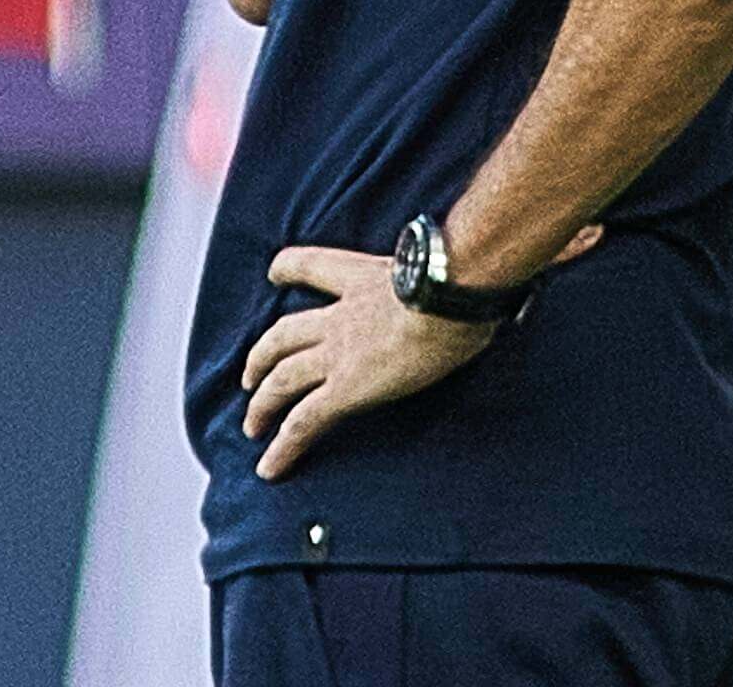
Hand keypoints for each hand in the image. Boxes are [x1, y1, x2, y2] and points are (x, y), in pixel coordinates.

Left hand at [243, 246, 495, 478]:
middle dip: (261, 357)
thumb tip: (481, 270)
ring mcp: (338, 354)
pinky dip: (282, 447)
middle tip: (251, 376)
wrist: (450, 291)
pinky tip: (269, 468)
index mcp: (365, 278)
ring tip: (251, 425)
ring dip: (262, 404)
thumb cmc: (463, 275)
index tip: (274, 272)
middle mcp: (341, 315)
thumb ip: (447, 270)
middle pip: (283, 335)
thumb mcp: (446, 264)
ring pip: (281, 380)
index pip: (315, 265)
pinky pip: (302, 424)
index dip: (289, 268)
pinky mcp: (344, 391)